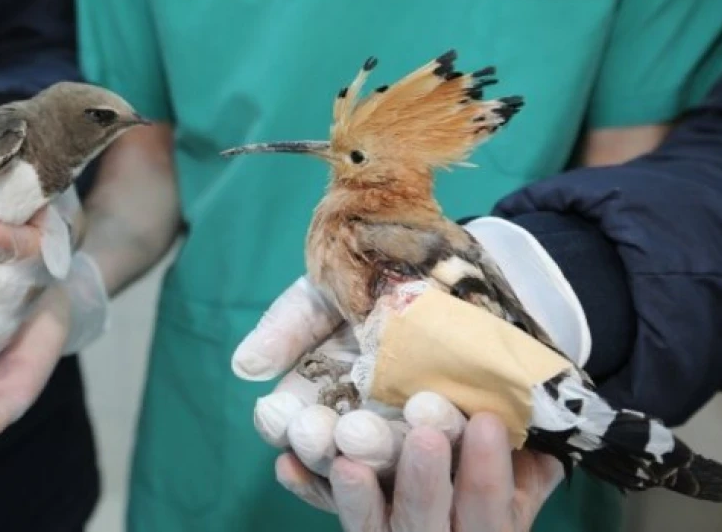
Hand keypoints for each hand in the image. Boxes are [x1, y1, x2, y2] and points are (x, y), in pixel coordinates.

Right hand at [233, 277, 562, 529]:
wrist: (457, 258)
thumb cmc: (375, 274)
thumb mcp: (326, 291)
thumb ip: (288, 327)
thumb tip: (246, 367)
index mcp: (319, 404)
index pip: (293, 430)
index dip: (288, 429)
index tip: (285, 417)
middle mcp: (364, 431)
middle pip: (344, 456)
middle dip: (342, 449)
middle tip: (349, 433)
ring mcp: (417, 440)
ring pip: (404, 463)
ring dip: (405, 452)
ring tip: (417, 420)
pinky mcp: (475, 442)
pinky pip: (470, 462)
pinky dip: (470, 453)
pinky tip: (472, 427)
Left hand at [278, 411, 562, 531]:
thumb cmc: (488, 504)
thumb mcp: (520, 496)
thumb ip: (531, 469)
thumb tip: (539, 418)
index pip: (491, 515)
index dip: (487, 474)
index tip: (485, 422)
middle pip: (424, 526)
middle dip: (425, 485)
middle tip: (424, 435)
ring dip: (358, 501)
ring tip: (349, 464)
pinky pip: (328, 517)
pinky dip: (309, 491)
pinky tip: (288, 465)